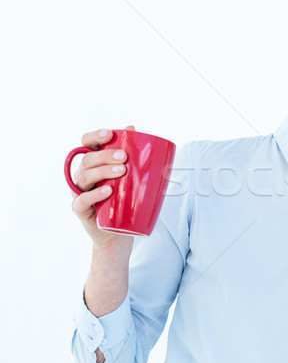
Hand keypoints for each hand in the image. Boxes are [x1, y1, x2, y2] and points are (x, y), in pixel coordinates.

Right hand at [71, 125, 135, 247]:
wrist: (119, 233)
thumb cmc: (124, 201)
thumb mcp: (131, 178)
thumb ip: (132, 156)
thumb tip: (134, 129)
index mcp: (93, 164)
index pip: (86, 144)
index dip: (94, 136)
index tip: (110, 134)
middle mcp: (82, 175)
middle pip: (87, 159)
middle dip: (105, 155)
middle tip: (125, 157)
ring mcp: (79, 192)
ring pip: (84, 177)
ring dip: (103, 171)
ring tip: (122, 171)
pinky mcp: (80, 210)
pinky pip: (81, 200)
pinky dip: (94, 195)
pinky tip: (107, 191)